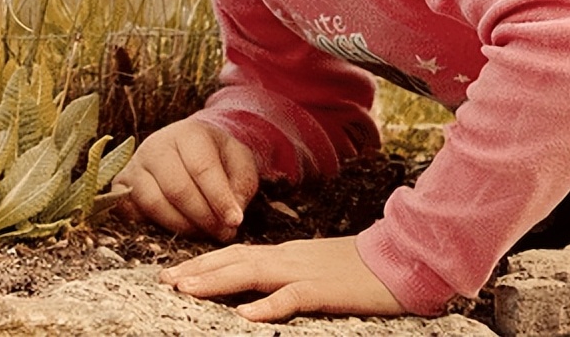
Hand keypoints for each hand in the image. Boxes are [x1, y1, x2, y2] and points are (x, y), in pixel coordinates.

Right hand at [112, 119, 257, 240]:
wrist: (190, 146)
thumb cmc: (218, 157)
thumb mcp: (240, 163)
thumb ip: (241, 186)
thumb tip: (230, 217)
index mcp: (188, 133)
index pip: (202, 168)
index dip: (219, 199)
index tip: (235, 222)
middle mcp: (156, 145)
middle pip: (177, 189)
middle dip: (203, 217)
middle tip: (222, 233)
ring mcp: (135, 164)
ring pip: (153, 203)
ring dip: (181, 226)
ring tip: (203, 232)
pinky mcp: (121, 183)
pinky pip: (130, 211)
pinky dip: (151, 225)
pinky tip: (175, 229)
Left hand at [160, 236, 405, 321]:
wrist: (404, 259)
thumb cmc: (364, 270)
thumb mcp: (319, 268)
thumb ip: (290, 273)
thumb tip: (261, 287)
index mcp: (287, 254)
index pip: (237, 253)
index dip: (204, 262)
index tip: (176, 273)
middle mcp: (289, 257)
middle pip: (235, 259)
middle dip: (197, 270)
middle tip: (166, 280)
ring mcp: (306, 271)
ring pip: (253, 273)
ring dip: (217, 281)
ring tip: (187, 291)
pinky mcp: (325, 290)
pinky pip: (292, 297)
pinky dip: (268, 306)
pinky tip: (246, 316)